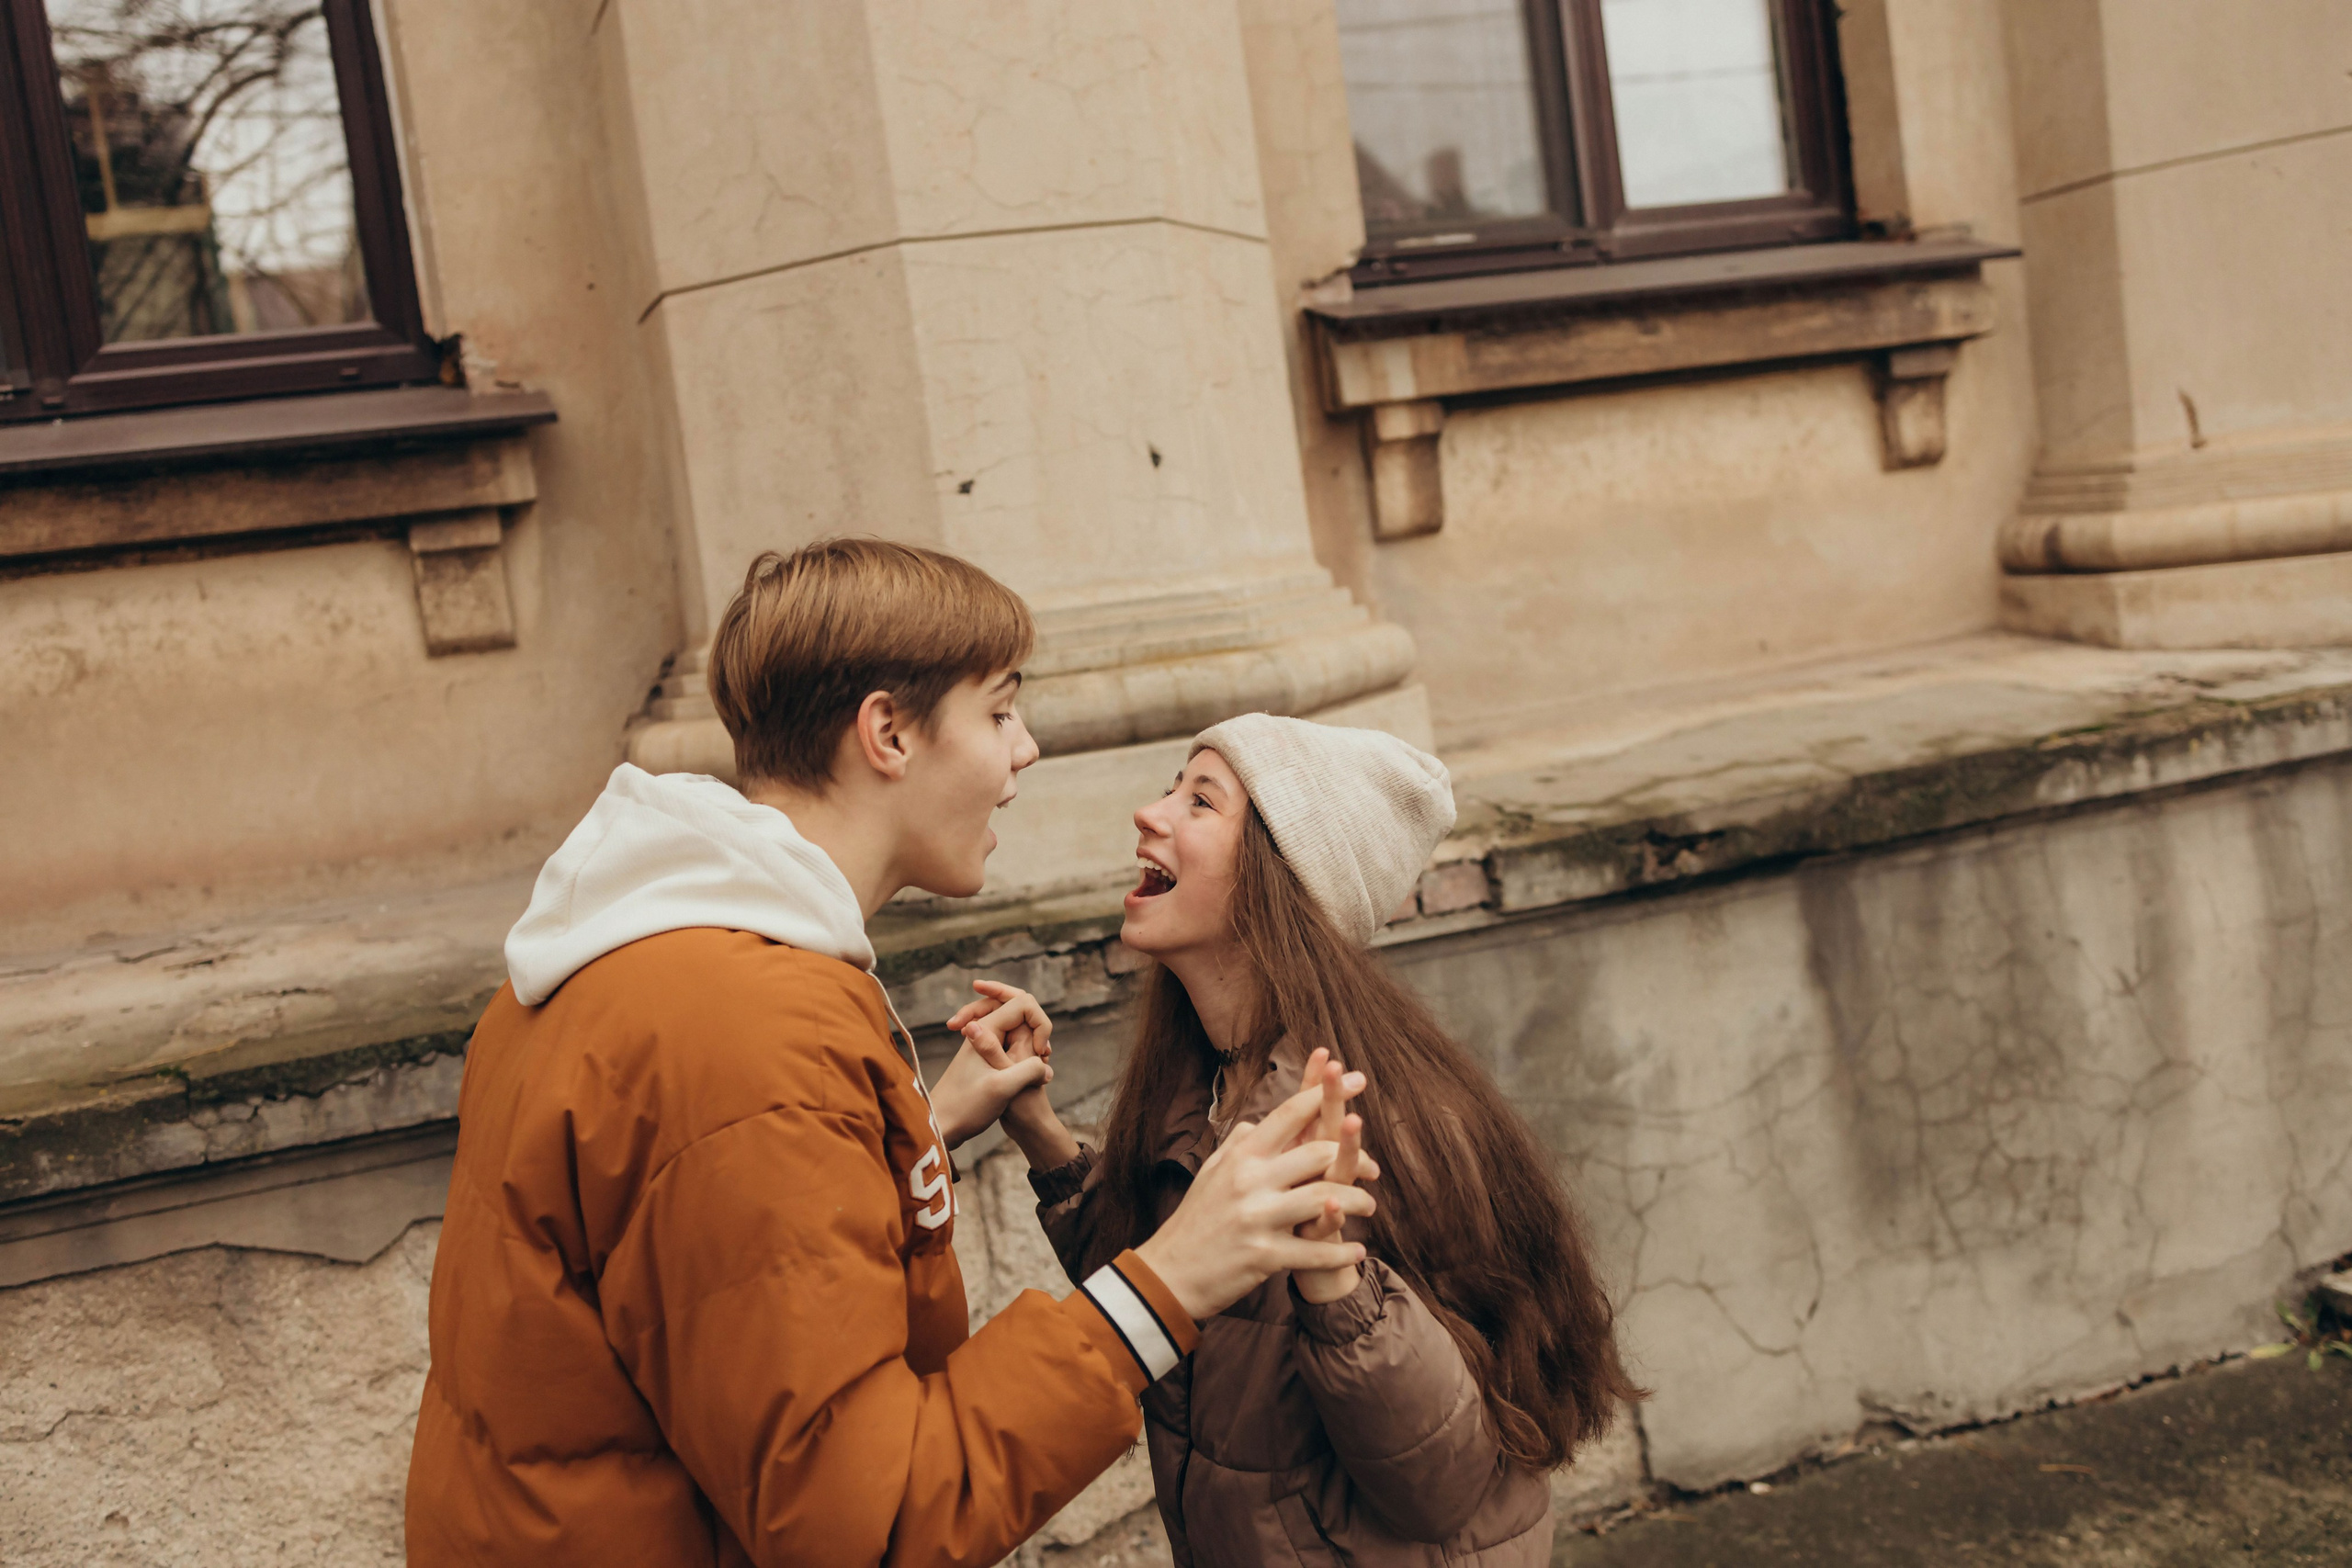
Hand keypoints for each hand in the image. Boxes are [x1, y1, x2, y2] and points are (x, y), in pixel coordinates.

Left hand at [930, 982, 1055, 1148]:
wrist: (941, 1125)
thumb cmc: (966, 1107)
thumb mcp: (1002, 1088)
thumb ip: (1028, 1068)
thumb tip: (1043, 1060)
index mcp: (986, 1029)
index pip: (1023, 1003)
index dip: (1041, 1023)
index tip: (1040, 1053)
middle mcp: (983, 1031)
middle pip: (1015, 1007)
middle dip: (1035, 1024)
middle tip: (1042, 1052)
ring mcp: (983, 1046)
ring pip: (1015, 1027)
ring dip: (1031, 1040)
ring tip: (1040, 1061)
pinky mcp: (985, 1061)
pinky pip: (1009, 1044)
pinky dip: (1024, 1053)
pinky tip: (1031, 1072)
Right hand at [1136, 1072, 1377, 1320]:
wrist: (1170, 1272)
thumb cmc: (1196, 1219)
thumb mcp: (1212, 1171)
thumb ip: (1239, 1144)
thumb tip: (1258, 1122)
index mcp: (1241, 1154)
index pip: (1290, 1113)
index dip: (1328, 1092)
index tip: (1359, 1079)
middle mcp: (1251, 1180)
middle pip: (1319, 1152)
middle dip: (1355, 1158)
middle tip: (1372, 1169)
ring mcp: (1259, 1217)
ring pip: (1325, 1198)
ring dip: (1356, 1202)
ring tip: (1370, 1206)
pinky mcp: (1265, 1255)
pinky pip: (1315, 1251)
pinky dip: (1342, 1253)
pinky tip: (1359, 1251)